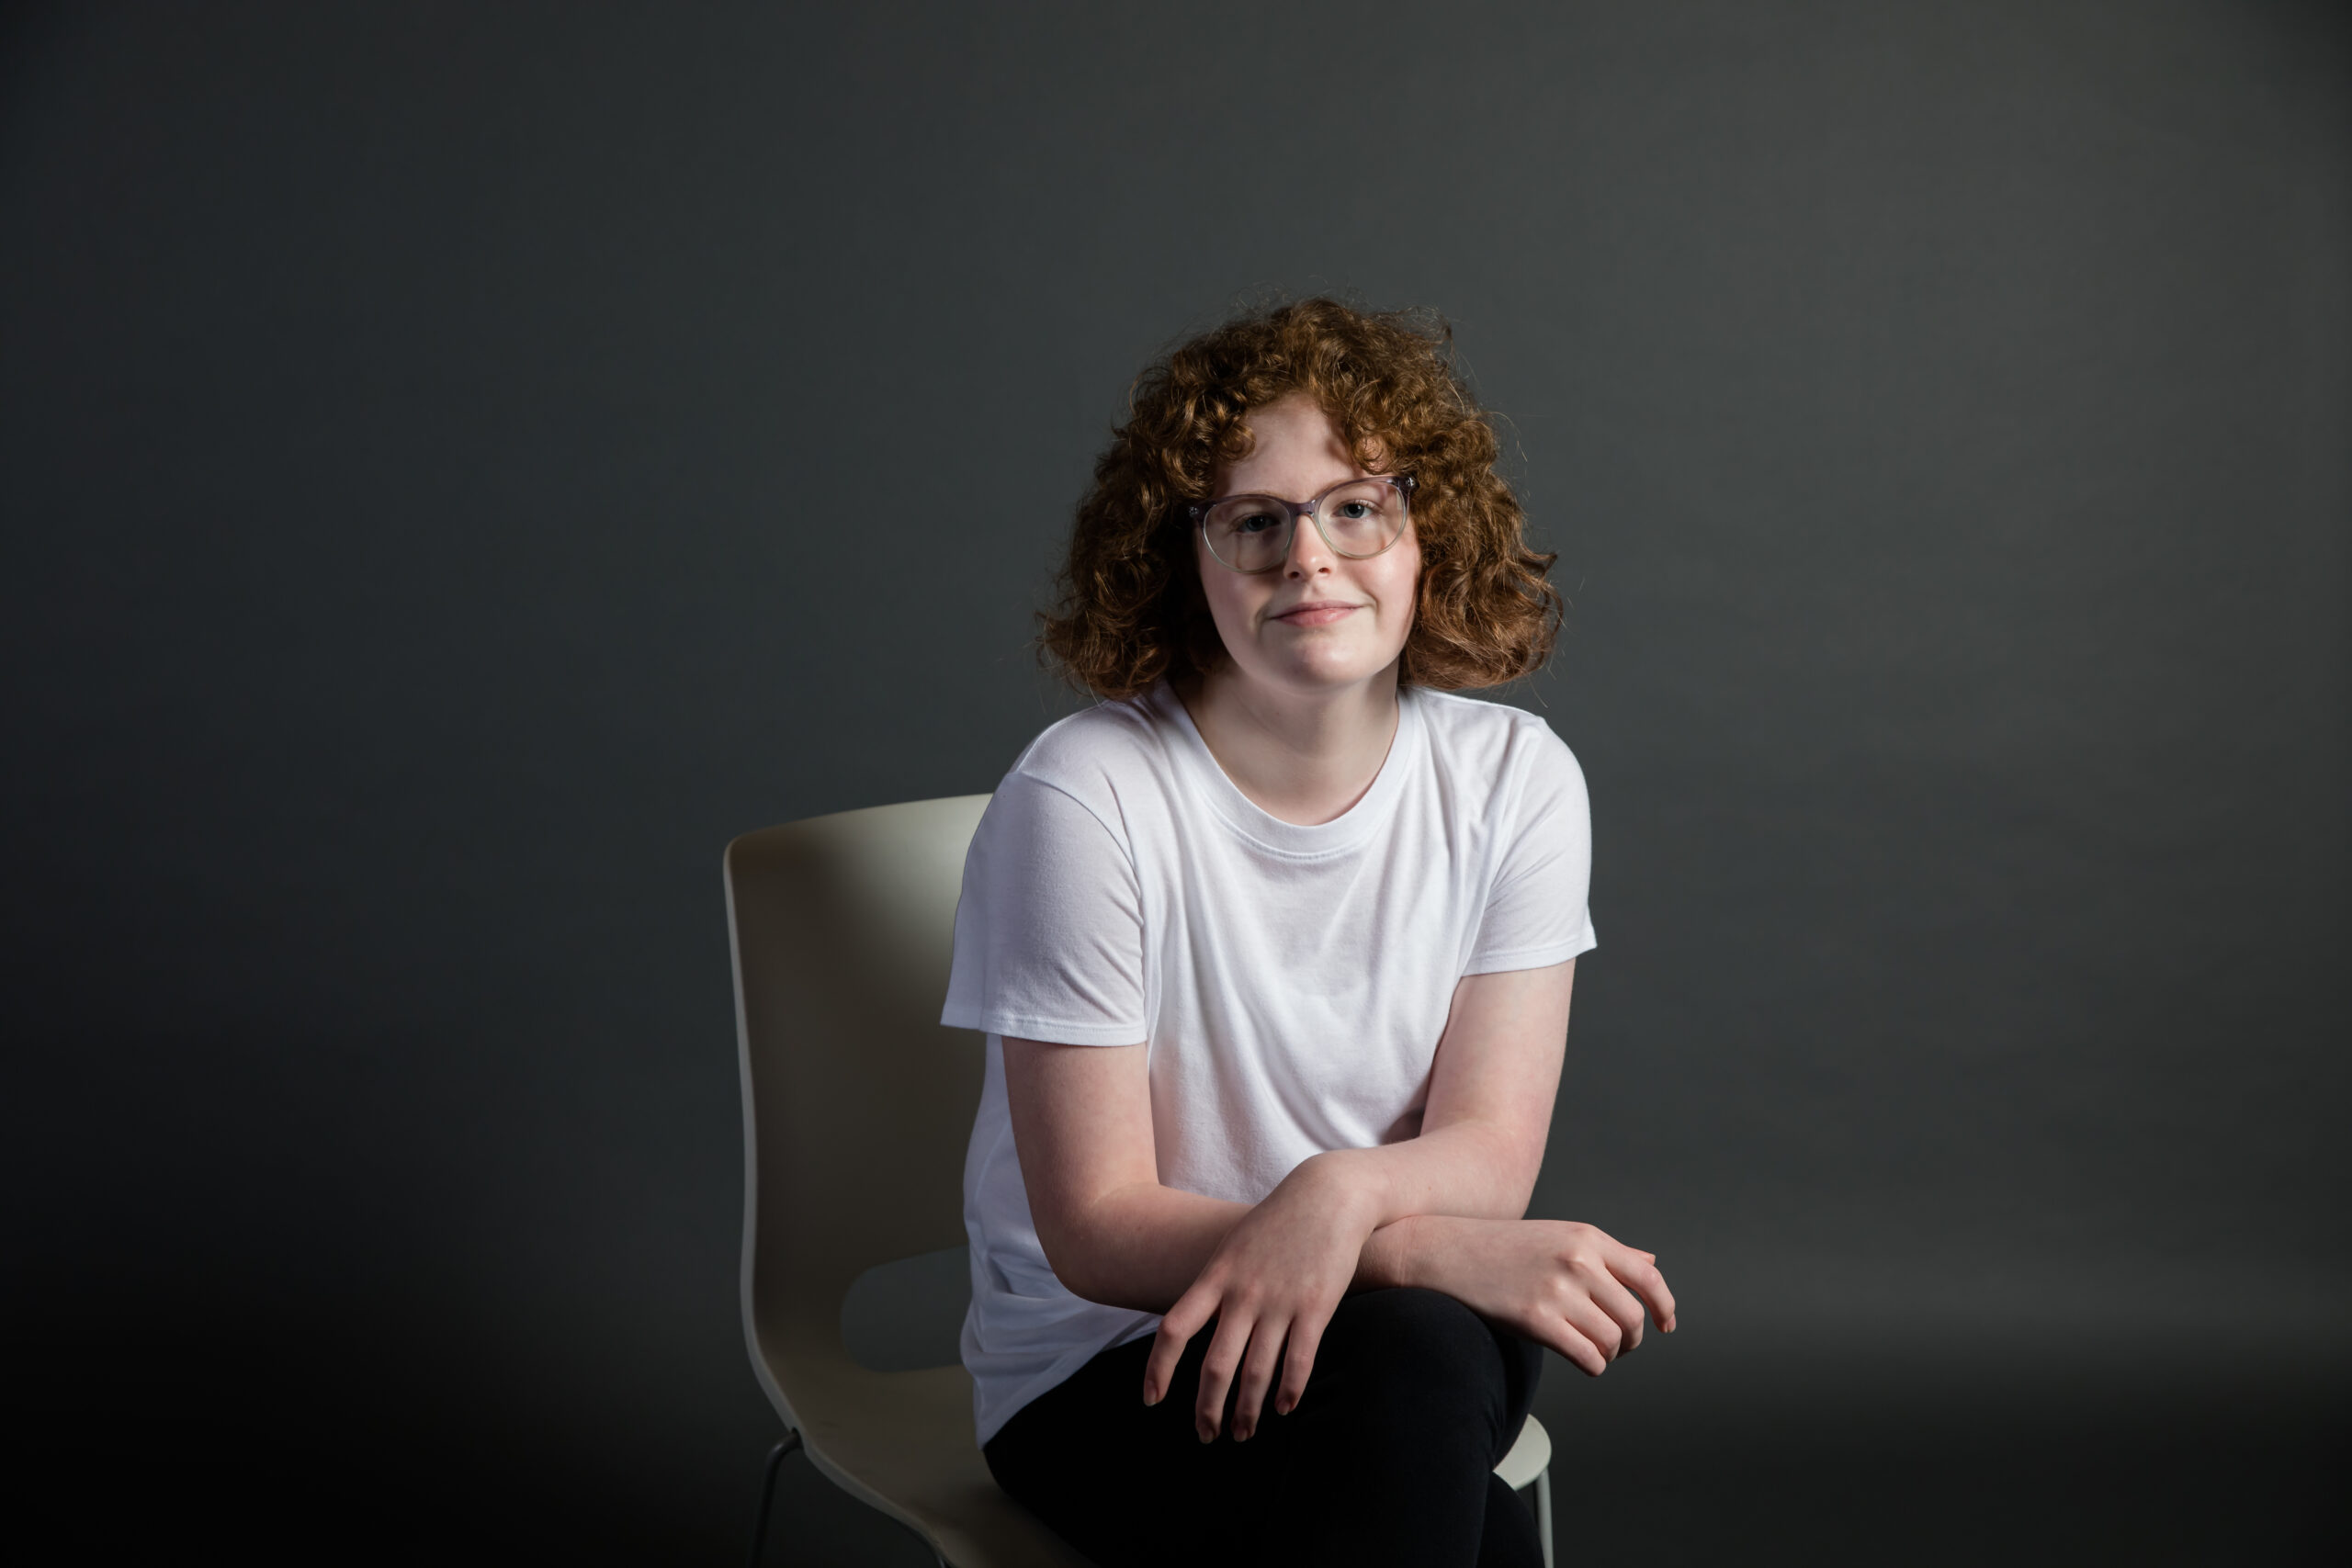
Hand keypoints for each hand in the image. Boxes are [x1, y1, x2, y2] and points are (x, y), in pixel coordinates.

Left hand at [1142, 1155, 1373, 1442]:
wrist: (1328, 1195)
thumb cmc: (1277, 1223)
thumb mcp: (1233, 1246)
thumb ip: (1213, 1286)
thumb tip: (1190, 1326)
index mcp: (1216, 1276)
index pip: (1173, 1329)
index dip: (1157, 1368)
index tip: (1151, 1400)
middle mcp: (1243, 1293)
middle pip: (1215, 1365)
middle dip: (1208, 1408)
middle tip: (1207, 1436)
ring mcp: (1280, 1301)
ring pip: (1256, 1372)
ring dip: (1247, 1411)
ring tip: (1243, 1433)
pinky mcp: (1316, 1307)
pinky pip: (1298, 1360)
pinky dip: (1288, 1391)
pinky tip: (1283, 1408)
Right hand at [1402, 1217, 1675, 1375]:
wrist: (1445, 1251)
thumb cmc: (1501, 1246)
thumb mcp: (1559, 1235)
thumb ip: (1607, 1251)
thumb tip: (1651, 1262)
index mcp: (1588, 1237)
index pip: (1648, 1277)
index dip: (1665, 1307)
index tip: (1665, 1325)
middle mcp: (1578, 1260)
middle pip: (1633, 1317)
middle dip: (1632, 1340)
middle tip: (1617, 1346)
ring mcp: (1558, 1290)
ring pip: (1613, 1341)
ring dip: (1609, 1355)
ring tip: (1593, 1351)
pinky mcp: (1537, 1319)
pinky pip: (1588, 1358)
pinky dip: (1593, 1367)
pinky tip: (1580, 1359)